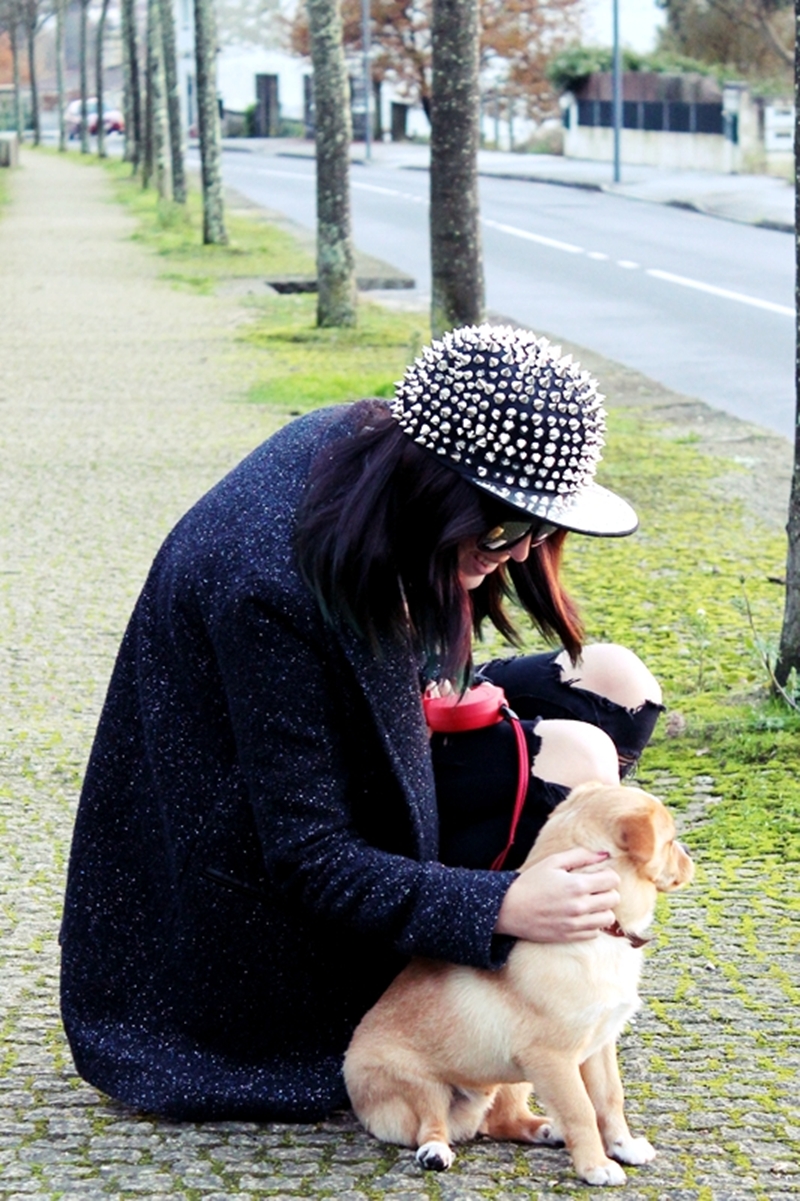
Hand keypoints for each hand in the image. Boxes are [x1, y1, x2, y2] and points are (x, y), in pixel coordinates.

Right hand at [495, 848, 619, 942]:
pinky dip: (593, 924)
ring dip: (603, 909)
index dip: (609, 875)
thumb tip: (604, 855)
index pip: (612, 880)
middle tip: (595, 888)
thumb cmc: (530, 882)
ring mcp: (576, 923)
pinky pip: (595, 933)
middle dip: (608, 891)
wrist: (509, 908)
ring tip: (591, 904)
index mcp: (577, 884)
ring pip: (608, 918)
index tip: (600, 875)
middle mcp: (580, 906)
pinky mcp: (570, 936)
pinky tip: (582, 916)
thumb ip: (580, 855)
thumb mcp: (552, 862)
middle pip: (614, 899)